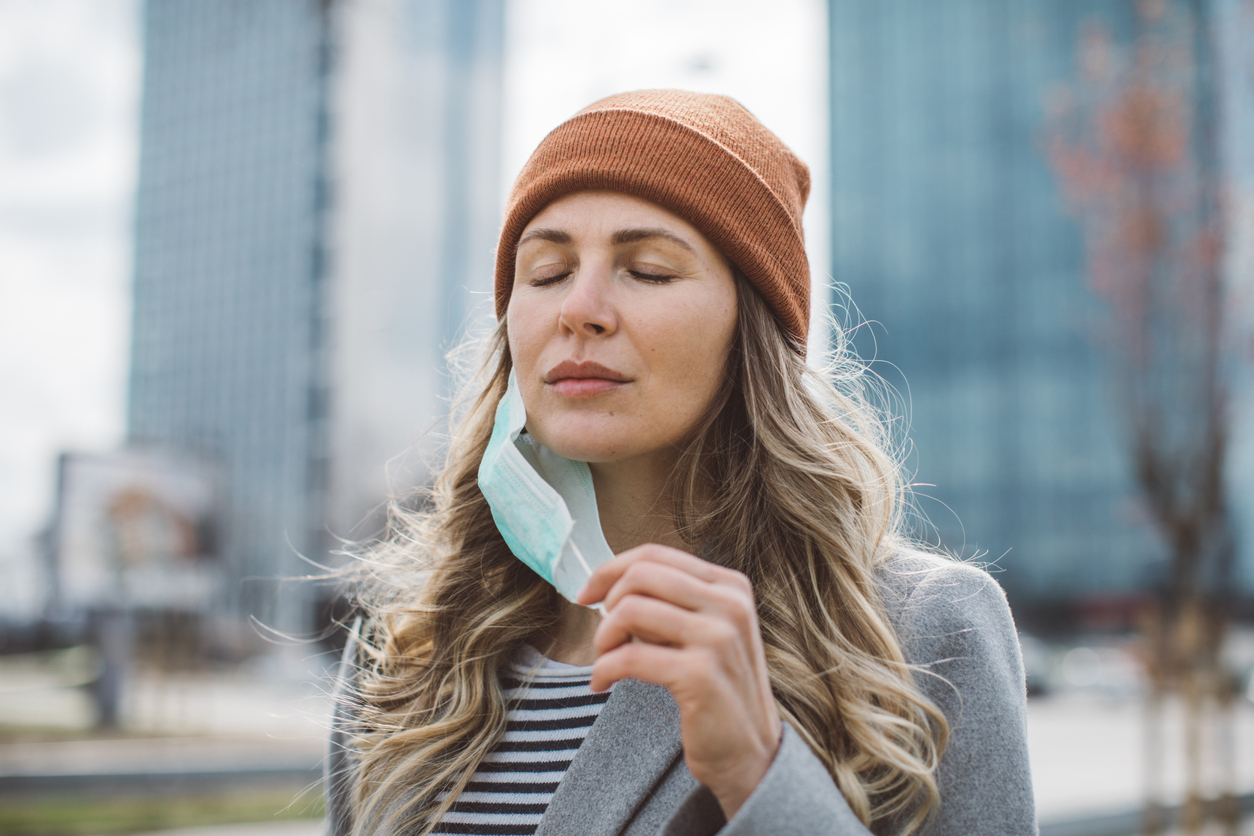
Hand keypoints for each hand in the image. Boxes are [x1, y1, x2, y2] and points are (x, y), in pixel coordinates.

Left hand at [577, 544, 781, 818]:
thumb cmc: (717, 690)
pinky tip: (602, 683)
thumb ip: (672, 603)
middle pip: (641, 575)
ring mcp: (719, 638)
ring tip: (605, 661)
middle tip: (603, 638)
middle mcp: (730, 604)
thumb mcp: (705, 631)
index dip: (611, 570)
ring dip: (603, 638)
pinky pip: (629, 657)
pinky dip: (604, 669)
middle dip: (607, 603)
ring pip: (630, 609)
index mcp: (730, 586)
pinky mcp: (701, 675)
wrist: (750, 752)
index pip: (656, 555)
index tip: (588, 594)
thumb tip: (610, 584)